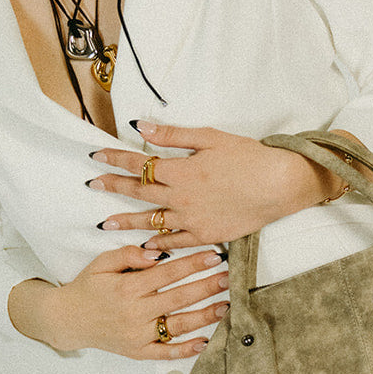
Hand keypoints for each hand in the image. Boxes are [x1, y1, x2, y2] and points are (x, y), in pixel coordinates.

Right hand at [8, 245, 228, 358]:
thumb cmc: (88, 287)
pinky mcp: (137, 351)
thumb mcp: (102, 263)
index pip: (168, 273)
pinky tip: (204, 342)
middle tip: (229, 277)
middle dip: (207, 286)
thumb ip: (128, 254)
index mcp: (127, 288)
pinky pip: (165, 352)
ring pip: (177, 326)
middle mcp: (135, 313)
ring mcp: (137, 335)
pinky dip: (185, 350)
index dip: (193, 263)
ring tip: (226, 305)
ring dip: (205, 316)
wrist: (66, 320)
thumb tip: (155, 254)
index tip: (214, 255)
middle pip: (179, 298)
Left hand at [85, 123, 344, 250]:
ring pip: (151, 222)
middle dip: (113, 186)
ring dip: (126, 221)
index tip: (96, 155)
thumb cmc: (249, 157)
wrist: (279, 185)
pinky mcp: (206, 235)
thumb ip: (173, 135)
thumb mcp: (211, 138)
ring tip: (105, 224)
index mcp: (181, 170)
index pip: (140, 163)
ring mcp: (192, 219)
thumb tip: (140, 126)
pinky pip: (176, 242)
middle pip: (139, 192)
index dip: (116, 158)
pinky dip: (159, 244)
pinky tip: (145, 247)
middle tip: (93, 184)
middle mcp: (181, 197)